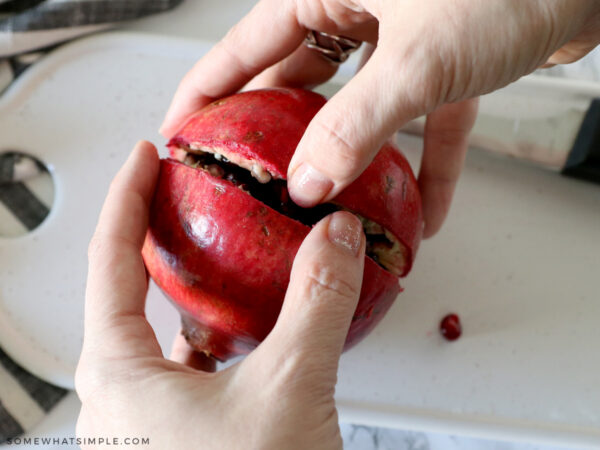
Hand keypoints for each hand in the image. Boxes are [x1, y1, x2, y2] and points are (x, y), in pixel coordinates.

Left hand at [75, 141, 366, 448]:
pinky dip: (218, 333)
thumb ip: (316, 303)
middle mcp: (124, 397)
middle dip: (157, 236)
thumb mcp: (288, 389)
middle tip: (180, 193)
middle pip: (129, 290)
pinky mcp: (186, 435)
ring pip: (164, 331)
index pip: (109, 260)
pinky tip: (248, 325)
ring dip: (192, 288)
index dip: (128, 198)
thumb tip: (337, 238)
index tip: (147, 156)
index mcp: (119, 376)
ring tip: (217, 250)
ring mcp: (153, 419)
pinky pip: (193, 364)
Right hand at [159, 0, 599, 236]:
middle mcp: (357, 11)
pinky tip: (423, 213)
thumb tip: (308, 182)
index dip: (206, 91)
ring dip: (353, 160)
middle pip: (297, 82)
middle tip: (253, 180)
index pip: (244, 47)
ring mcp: (401, 40)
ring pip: (359, 109)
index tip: (182, 134)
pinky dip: (424, 166)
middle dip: (278, 135)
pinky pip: (424, 125)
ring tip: (329, 208)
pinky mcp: (446, 65)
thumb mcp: (416, 59)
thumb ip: (356, 125)